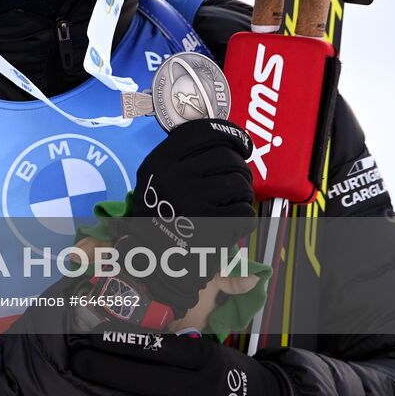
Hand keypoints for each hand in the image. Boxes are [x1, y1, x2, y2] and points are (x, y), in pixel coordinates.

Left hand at [70, 330, 288, 395]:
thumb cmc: (224, 374)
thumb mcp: (208, 353)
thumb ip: (173, 350)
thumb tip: (119, 339)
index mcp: (205, 359)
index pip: (156, 349)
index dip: (120, 342)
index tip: (92, 336)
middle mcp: (204, 390)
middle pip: (144, 383)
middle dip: (105, 371)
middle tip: (79, 362)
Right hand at [119, 119, 256, 316]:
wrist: (150, 263)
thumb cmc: (158, 218)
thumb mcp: (155, 180)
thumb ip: (180, 159)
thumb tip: (222, 140)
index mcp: (159, 162)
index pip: (201, 132)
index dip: (227, 136)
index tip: (238, 145)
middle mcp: (173, 177)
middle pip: (226, 157)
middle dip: (240, 169)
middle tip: (237, 182)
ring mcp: (191, 201)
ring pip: (239, 183)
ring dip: (243, 194)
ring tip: (233, 204)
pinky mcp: (208, 227)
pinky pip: (244, 212)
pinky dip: (244, 218)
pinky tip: (233, 223)